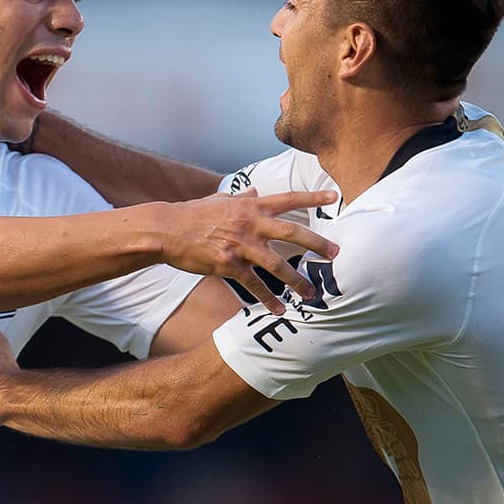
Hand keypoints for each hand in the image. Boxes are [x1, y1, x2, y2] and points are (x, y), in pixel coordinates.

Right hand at [157, 189, 338, 313]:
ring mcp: (240, 245)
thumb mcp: (219, 200)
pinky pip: (254, 285)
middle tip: (336, 254)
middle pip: (292, 232)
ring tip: (311, 294)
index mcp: (250, 206)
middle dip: (317, 244)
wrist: (167, 230)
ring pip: (277, 264)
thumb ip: (241, 198)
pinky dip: (268, 299)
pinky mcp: (228, 265)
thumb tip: (254, 192)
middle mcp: (250, 224)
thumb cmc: (193, 214)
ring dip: (297, 280)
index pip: (288, 198)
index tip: (335, 197)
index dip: (313, 197)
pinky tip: (279, 310)